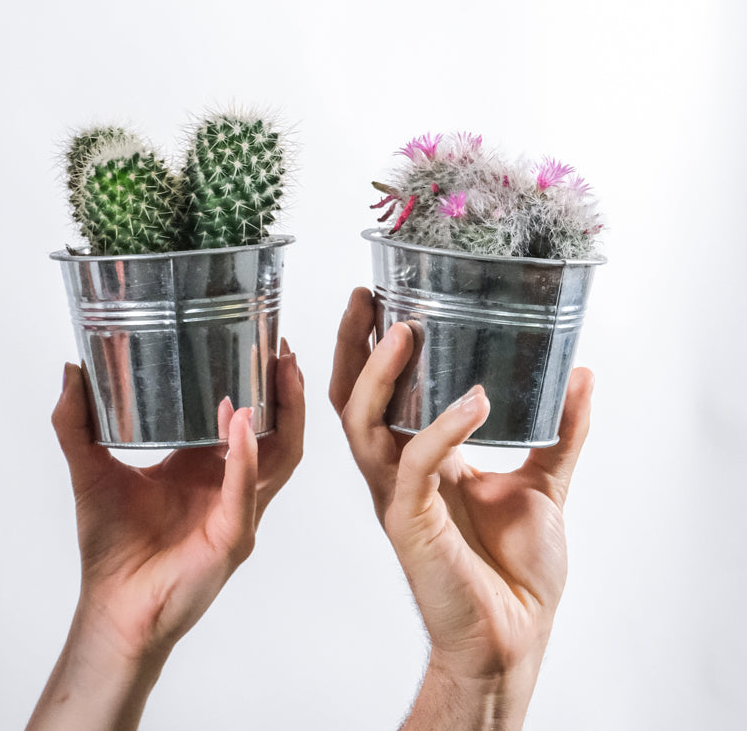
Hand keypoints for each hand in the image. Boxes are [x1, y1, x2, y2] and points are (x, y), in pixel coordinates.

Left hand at [28, 342, 303, 729]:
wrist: (112, 607)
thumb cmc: (111, 547)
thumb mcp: (89, 468)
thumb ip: (75, 422)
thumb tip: (72, 369)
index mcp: (203, 467)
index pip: (242, 417)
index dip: (256, 382)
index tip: (257, 341)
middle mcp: (228, 485)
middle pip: (277, 432)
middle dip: (286, 391)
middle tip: (281, 349)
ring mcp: (237, 511)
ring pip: (279, 458)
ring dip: (283, 414)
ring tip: (280, 374)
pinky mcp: (232, 537)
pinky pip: (246, 491)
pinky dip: (244, 455)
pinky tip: (237, 423)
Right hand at [330, 289, 592, 720]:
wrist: (518, 637)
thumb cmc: (517, 574)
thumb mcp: (544, 484)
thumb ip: (559, 430)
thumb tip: (582, 373)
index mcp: (417, 458)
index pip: (377, 390)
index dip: (369, 345)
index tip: (380, 294)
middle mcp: (396, 471)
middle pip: (350, 396)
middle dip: (351, 346)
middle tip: (368, 297)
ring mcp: (398, 496)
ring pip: (363, 423)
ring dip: (379, 375)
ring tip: (404, 333)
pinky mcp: (411, 523)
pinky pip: (416, 465)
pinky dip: (442, 428)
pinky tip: (473, 401)